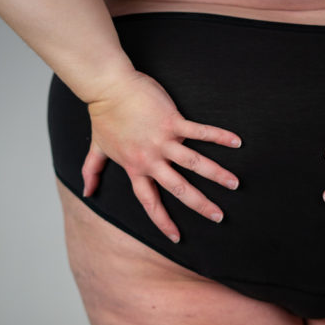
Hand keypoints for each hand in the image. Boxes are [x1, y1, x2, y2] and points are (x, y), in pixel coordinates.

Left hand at [82, 70, 242, 242]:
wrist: (107, 86)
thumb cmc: (103, 114)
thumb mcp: (97, 147)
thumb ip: (91, 171)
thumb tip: (87, 192)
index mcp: (135, 168)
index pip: (150, 202)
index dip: (163, 221)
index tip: (176, 238)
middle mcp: (151, 159)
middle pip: (179, 188)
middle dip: (200, 205)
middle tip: (218, 217)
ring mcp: (163, 140)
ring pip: (194, 163)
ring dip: (217, 174)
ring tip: (235, 183)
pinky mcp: (172, 121)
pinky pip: (200, 131)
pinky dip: (219, 137)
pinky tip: (237, 142)